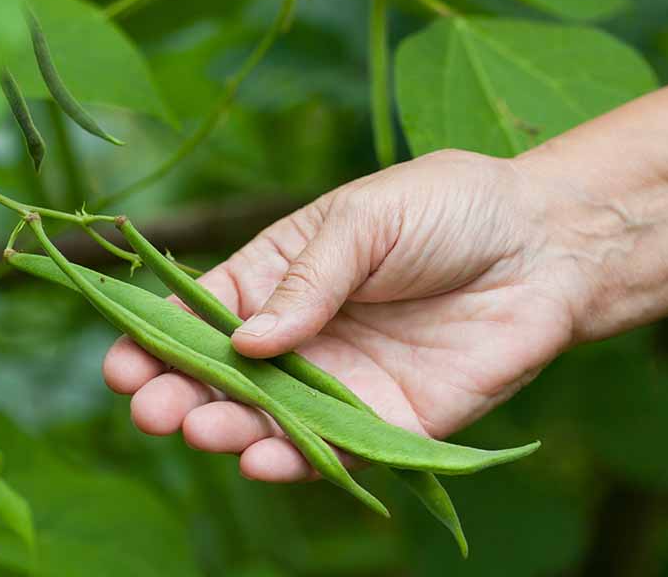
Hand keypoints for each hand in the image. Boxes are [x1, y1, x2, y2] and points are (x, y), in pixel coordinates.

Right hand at [101, 150, 584, 482]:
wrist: (547, 241)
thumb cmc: (448, 208)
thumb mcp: (364, 220)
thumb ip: (308, 279)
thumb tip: (248, 340)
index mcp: (277, 277)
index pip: (199, 316)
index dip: (155, 339)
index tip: (121, 361)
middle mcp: (299, 338)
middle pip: (222, 378)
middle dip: (178, 394)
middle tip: (149, 407)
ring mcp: (342, 384)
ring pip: (269, 420)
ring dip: (228, 430)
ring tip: (200, 428)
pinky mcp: (394, 424)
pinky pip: (338, 451)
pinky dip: (299, 459)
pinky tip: (264, 456)